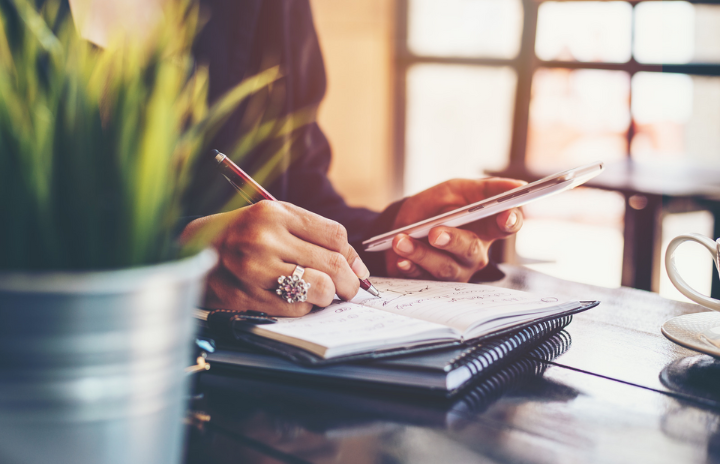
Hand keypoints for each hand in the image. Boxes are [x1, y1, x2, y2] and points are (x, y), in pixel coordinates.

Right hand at [181, 201, 369, 315]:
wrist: (192, 253)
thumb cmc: (242, 234)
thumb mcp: (274, 218)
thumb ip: (314, 233)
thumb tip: (357, 267)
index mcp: (274, 214)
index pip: (335, 236)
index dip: (352, 257)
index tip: (355, 269)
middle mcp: (264, 240)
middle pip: (332, 264)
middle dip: (349, 282)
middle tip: (349, 289)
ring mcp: (255, 271)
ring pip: (319, 289)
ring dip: (328, 296)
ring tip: (321, 293)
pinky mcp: (249, 298)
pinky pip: (297, 309)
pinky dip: (304, 307)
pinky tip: (293, 298)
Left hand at [386, 178, 524, 281]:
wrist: (403, 224)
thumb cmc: (436, 206)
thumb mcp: (457, 190)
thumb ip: (486, 189)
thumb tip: (518, 186)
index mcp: (486, 227)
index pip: (508, 225)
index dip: (510, 221)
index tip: (505, 217)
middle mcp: (475, 252)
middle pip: (471, 250)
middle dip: (452, 240)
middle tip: (434, 233)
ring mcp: (456, 270)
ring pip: (445, 267)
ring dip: (421, 253)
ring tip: (402, 241)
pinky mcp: (434, 282)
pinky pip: (423, 278)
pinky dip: (410, 267)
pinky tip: (401, 260)